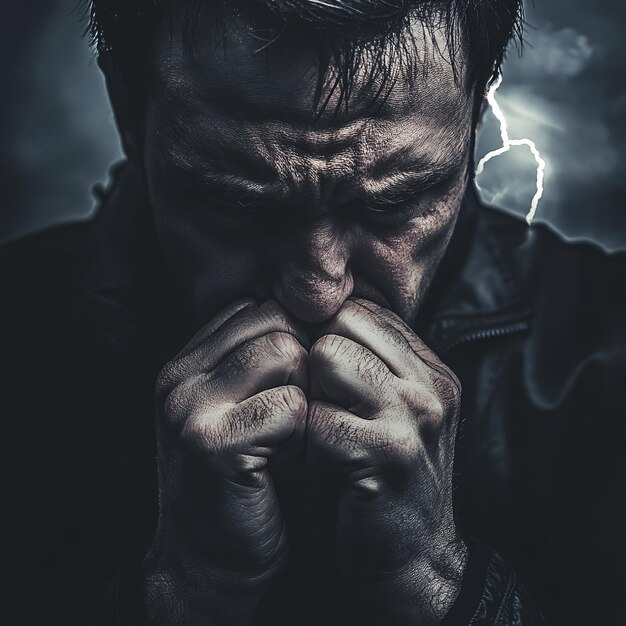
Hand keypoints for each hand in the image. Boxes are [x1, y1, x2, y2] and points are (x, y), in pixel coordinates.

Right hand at [144, 299, 308, 624]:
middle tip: (301, 410)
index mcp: (188, 362)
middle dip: (305, 361)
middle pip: (277, 320)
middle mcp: (181, 376)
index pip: (260, 305)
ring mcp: (190, 407)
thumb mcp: (247, 407)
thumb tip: (321, 312)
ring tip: (293, 433)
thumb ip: (264, 359)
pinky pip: (290, 405)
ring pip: (285, 352)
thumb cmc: (248, 479)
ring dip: (305, 394)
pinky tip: (290, 459)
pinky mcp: (212, 444)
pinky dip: (304, 432)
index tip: (306, 379)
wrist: (214, 562)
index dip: (297, 336)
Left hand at [307, 298, 466, 624]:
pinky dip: (308, 443)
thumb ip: (364, 364)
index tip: (313, 371)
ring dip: (310, 395)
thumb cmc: (383, 478)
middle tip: (317, 403)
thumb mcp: (386, 411)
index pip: (360, 308)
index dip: (324, 334)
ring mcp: (415, 415)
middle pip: (341, 322)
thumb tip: (309, 315)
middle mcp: (430, 383)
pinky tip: (324, 465)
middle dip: (314, 358)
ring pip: (328, 357)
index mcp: (429, 368)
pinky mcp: (390, 453)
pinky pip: (318, 417)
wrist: (412, 558)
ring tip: (321, 430)